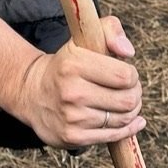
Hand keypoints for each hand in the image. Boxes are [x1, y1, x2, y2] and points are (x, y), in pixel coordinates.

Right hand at [14, 18, 143, 146]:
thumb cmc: (66, 64)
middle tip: (129, 90)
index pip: (125, 76)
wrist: (32, 93)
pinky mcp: (73, 137)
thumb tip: (129, 52)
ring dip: (131, 111)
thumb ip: (111, 30)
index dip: (132, 75)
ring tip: (124, 102)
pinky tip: (132, 121)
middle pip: (127, 100)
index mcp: (74, 64)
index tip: (126, 73)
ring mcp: (72, 118)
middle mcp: (72, 92)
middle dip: (135, 94)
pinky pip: (113, 136)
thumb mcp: (83, 38)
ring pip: (123, 119)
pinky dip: (128, 129)